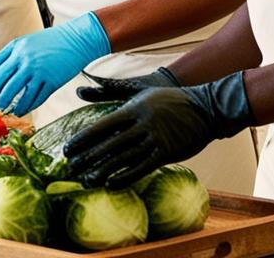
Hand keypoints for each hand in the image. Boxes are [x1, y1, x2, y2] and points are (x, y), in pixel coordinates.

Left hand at [0, 12, 110, 114]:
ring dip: (6, 104)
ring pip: (15, 93)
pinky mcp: (51, 81)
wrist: (77, 39)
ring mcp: (38, 70)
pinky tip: (21, 110)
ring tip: (3, 109)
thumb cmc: (53, 41)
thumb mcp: (27, 42)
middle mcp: (24, 59)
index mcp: (16, 47)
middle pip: (0, 82)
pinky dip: (26, 106)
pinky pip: (34, 98)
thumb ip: (11, 55)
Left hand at [64, 72, 253, 187]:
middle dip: (88, 158)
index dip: (83, 139)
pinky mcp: (167, 153)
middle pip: (109, 145)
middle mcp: (141, 125)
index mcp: (133, 109)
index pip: (101, 126)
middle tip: (71, 169)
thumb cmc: (168, 99)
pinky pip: (143, 168)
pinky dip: (126, 177)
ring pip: (123, 158)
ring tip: (86, 180)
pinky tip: (111, 184)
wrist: (205, 108)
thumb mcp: (141, 92)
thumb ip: (112, 93)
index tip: (68, 149)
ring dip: (103, 171)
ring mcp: (155, 139)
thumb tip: (82, 89)